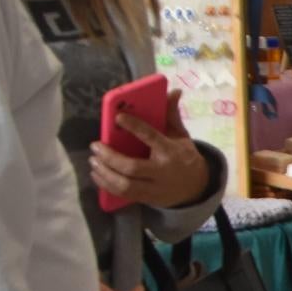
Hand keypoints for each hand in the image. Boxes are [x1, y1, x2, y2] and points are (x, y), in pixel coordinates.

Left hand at [90, 90, 211, 210]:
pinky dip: (106, 185)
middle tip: (95, 146)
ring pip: (124, 185)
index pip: (150, 137)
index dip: (134, 126)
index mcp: (170, 151)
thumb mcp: (182, 136)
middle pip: (131, 167)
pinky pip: (123, 195)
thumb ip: (172, 115)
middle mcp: (162, 171)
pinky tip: (98, 175)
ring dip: (104, 173)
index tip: (118, 117)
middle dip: (109, 157)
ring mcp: (154, 188)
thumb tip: (174, 91)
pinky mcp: (147, 199)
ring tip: (94, 161)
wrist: (197, 187)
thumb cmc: (185, 157)